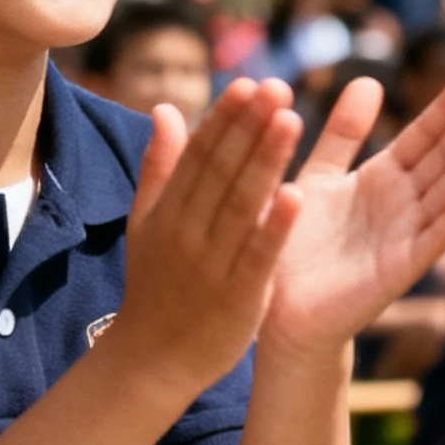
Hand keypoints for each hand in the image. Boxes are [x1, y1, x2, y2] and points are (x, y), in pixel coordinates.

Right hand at [114, 79, 303, 396]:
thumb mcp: (147, 225)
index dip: (224, 118)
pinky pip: (258, 256)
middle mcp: (188, 232)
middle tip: (277, 86)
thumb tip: (165, 108)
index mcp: (168, 211)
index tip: (249, 82)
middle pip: (221, 171)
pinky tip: (297, 195)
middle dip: (249, 127)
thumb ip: (160, 167)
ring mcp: (212, 264)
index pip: (199, 156)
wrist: (152, 362)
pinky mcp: (238, 297)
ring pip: (241, 205)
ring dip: (265, 162)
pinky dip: (276, 226)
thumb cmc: (156, 288)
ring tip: (290, 120)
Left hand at [261, 70, 444, 351]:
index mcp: (383, 178)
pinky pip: (430, 241)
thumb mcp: (319, 176)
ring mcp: (404, 237)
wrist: (278, 310)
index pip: (425, 135)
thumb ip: (343, 133)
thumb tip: (368, 79)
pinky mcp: (397, 271)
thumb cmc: (296, 244)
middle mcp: (402, 205)